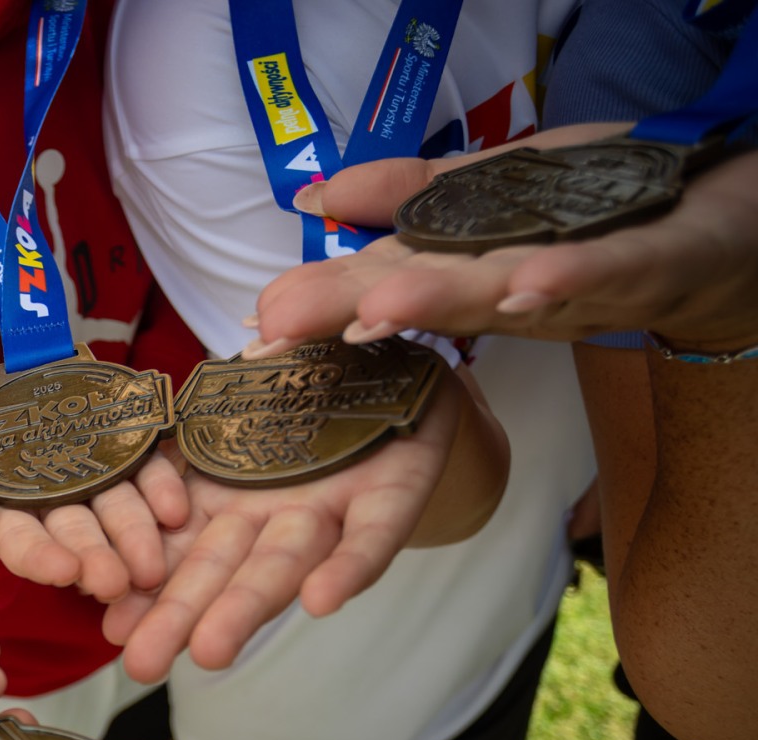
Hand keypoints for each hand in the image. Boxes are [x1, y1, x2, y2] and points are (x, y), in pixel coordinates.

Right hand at [0, 396, 190, 602]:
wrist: (19, 379)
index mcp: (5, 505)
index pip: (22, 540)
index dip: (41, 556)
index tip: (64, 572)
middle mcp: (53, 501)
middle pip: (75, 532)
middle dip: (94, 556)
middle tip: (116, 583)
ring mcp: (93, 476)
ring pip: (114, 508)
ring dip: (133, 535)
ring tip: (151, 569)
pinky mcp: (129, 448)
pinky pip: (147, 467)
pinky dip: (161, 488)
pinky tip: (175, 511)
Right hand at [104, 367, 497, 682]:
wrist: (394, 356)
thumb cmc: (305, 378)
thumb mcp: (225, 397)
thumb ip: (187, 421)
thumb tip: (112, 446)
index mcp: (222, 490)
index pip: (173, 547)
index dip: (142, 584)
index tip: (110, 625)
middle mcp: (269, 509)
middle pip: (221, 568)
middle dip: (182, 615)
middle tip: (143, 665)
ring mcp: (328, 506)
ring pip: (282, 564)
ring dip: (246, 608)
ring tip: (210, 652)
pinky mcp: (392, 494)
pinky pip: (371, 537)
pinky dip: (348, 570)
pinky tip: (321, 601)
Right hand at [249, 124, 757, 354]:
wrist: (723, 216)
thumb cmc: (599, 206)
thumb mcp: (488, 188)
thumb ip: (403, 192)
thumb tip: (314, 195)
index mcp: (467, 270)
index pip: (380, 280)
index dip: (319, 300)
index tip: (255, 323)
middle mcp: (509, 289)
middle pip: (426, 296)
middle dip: (356, 309)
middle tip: (284, 325)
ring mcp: (579, 283)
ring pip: (503, 294)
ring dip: (441, 303)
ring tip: (382, 308)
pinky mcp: (653, 265)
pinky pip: (608, 274)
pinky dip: (566, 279)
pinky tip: (526, 284)